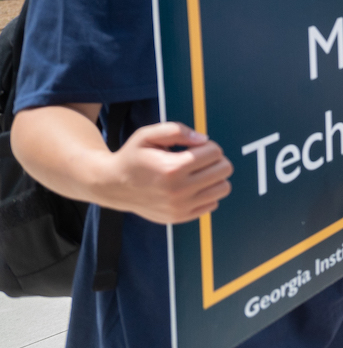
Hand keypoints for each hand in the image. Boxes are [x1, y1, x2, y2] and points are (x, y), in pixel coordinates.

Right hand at [100, 122, 231, 223]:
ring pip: (223, 188)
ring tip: (197, 173)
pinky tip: (190, 187)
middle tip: (198, 159)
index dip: (207, 146)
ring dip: (215, 177)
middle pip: (224, 170)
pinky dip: (206, 193)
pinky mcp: (180, 217)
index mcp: (172, 168)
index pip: (215, 152)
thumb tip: (203, 139)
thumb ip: (177, 131)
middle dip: (215, 160)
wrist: (113, 186)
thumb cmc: (133, 157)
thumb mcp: (148, 135)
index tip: (193, 148)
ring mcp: (180, 207)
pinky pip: (213, 203)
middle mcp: (178, 191)